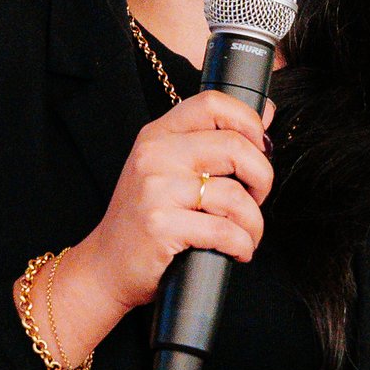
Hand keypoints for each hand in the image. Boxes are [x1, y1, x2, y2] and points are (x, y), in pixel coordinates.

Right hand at [58, 90, 275, 355]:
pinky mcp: (162, 226)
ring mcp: (156, 190)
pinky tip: (237, 250)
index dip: (248, 121)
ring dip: (254, 222)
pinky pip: (224, 231)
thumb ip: (210, 141)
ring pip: (235, 196)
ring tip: (248, 234)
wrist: (105, 265)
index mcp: (158, 135)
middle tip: (257, 197)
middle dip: (262, 177)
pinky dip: (242, 244)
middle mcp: (155, 155)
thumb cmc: (144, 218)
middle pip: (234, 147)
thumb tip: (264, 114)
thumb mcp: (167, 169)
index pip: (212, 104)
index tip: (259, 147)